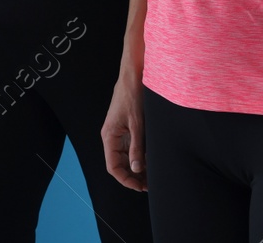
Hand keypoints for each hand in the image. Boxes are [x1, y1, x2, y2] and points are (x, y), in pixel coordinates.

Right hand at [101, 71, 146, 191]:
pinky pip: (130, 148)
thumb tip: (137, 169)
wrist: (133, 76)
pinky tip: (151, 160)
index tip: (140, 186)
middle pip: (119, 164)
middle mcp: (112, 137)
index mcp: (109, 136)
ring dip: (137, 167)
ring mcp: (119, 133)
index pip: (113, 167)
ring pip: (125, 157)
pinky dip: (139, 156)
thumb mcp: (137, 124)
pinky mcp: (126, 128)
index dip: (125, 179)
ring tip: (152, 174)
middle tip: (150, 184)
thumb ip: (137, 147)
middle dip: (133, 176)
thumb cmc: (132, 96)